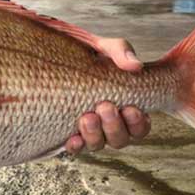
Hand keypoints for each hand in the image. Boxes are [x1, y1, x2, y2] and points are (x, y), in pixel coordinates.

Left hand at [66, 38, 149, 153]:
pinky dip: (75, 145)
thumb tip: (135, 65)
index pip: (139, 127)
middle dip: (114, 126)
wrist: (54, 55)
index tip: (131, 108)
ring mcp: (88, 129)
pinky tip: (72, 138)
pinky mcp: (67, 130)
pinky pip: (75, 146)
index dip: (138, 123)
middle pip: (120, 139)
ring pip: (98, 144)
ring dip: (95, 135)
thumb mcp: (104, 47)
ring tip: (87, 117)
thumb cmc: (86, 53)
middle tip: (105, 106)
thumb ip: (120, 51)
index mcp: (124, 106)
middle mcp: (108, 123)